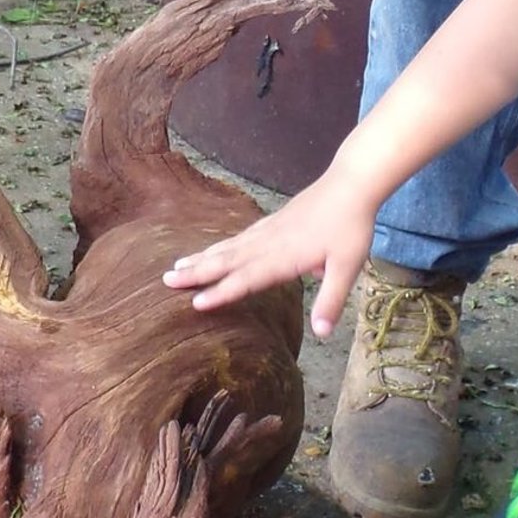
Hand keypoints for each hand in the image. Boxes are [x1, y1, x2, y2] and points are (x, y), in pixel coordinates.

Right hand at [164, 170, 375, 339]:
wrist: (352, 184)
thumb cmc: (351, 226)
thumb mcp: (348, 266)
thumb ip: (332, 299)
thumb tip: (322, 334)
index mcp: (284, 256)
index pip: (247, 278)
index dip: (222, 292)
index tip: (196, 303)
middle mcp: (268, 243)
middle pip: (227, 260)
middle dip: (196, 273)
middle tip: (166, 281)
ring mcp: (266, 231)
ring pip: (227, 248)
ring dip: (201, 259)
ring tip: (176, 267)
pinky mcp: (270, 223)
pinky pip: (237, 238)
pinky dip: (218, 247)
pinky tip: (211, 250)